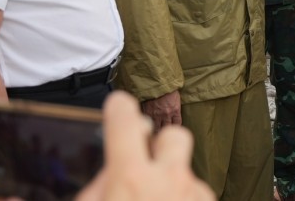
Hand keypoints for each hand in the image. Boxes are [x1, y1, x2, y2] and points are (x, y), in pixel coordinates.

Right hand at [76, 91, 213, 199]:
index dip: (119, 108)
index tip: (118, 102)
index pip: (126, 121)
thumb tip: (108, 167)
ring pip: (184, 171)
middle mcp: (169, 179)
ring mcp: (194, 192)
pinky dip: (182, 198)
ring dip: (170, 181)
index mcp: (131, 179)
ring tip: (155, 199)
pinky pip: (194, 192)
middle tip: (147, 164)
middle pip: (174, 135)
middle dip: (161, 143)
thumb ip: (99, 183)